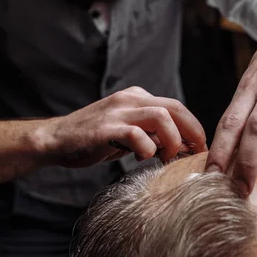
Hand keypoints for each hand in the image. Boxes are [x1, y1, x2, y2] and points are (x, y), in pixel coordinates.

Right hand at [47, 87, 207, 167]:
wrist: (56, 139)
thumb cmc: (94, 139)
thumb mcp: (127, 133)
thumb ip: (151, 135)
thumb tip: (182, 147)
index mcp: (137, 98)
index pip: (176, 107)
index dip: (194, 128)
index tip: (199, 148)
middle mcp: (130, 100)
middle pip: (174, 108)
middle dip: (192, 132)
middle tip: (195, 154)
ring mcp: (117, 112)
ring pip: (161, 117)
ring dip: (172, 140)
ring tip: (167, 158)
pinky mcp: (105, 128)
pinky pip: (136, 134)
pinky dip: (147, 148)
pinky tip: (141, 158)